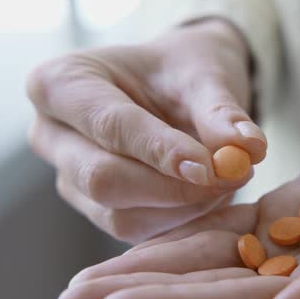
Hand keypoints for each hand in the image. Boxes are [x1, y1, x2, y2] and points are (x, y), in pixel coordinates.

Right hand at [26, 18, 265, 242]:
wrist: (178, 84)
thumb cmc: (183, 68)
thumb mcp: (206, 73)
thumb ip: (222, 111)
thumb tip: (249, 148)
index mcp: (60, 82)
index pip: (109, 125)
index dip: (160, 150)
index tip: (210, 167)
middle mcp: (50, 133)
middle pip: (102, 178)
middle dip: (172, 187)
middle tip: (233, 176)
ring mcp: (68, 177)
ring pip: (118, 215)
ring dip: (182, 208)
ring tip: (229, 181)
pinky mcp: (94, 209)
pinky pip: (135, 231)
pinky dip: (180, 220)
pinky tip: (212, 197)